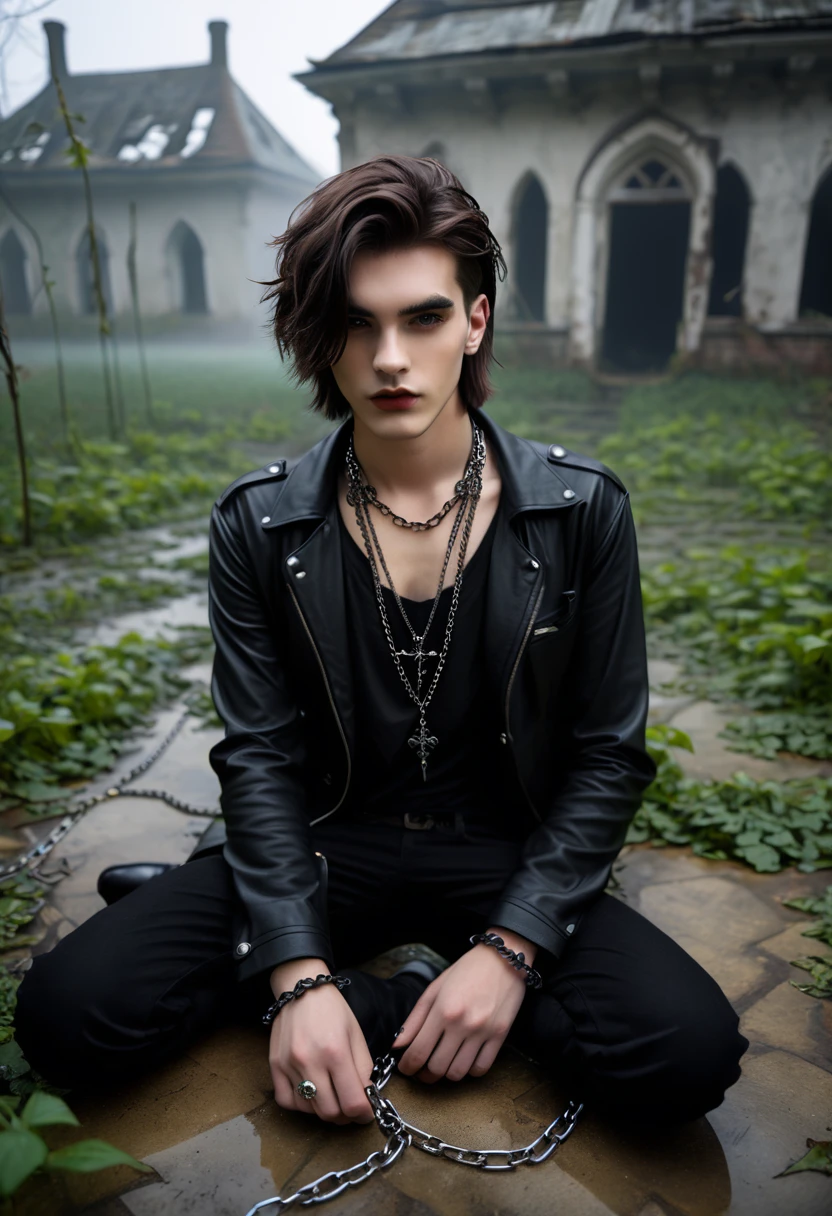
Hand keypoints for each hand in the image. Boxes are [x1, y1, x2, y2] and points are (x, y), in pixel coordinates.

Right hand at [268, 958, 373, 1124]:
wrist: (302, 990)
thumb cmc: (333, 1010)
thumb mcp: (356, 1035)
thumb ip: (364, 1070)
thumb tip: (366, 1099)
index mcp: (336, 1052)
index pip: (352, 1102)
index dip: (364, 1114)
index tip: (366, 1112)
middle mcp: (310, 1061)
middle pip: (330, 1112)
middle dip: (345, 1115)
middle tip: (350, 1106)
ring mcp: (289, 1065)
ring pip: (309, 1110)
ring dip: (323, 1109)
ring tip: (331, 1095)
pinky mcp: (275, 1066)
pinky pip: (287, 1102)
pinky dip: (301, 1105)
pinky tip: (311, 1093)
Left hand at [394, 929, 533, 1083]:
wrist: (503, 958)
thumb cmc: (466, 970)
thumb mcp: (435, 988)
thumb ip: (415, 1019)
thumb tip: (398, 1044)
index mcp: (442, 1010)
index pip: (418, 1052)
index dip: (407, 1066)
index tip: (406, 1068)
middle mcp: (462, 1024)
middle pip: (437, 1068)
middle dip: (425, 1074)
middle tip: (422, 1071)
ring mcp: (482, 1031)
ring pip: (458, 1072)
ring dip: (447, 1075)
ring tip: (443, 1065)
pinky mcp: (500, 1036)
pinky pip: (481, 1068)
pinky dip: (470, 1071)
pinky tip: (465, 1061)